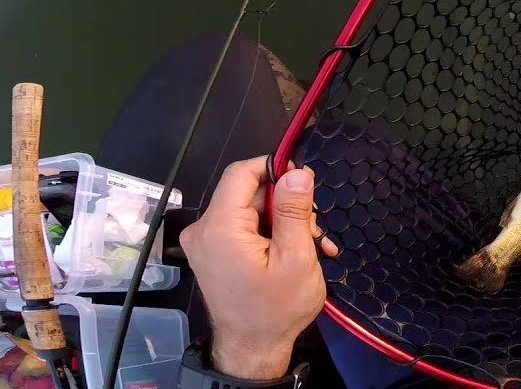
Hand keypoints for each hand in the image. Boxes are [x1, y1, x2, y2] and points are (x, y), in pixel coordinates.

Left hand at [180, 157, 338, 379]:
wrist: (252, 351)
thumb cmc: (275, 310)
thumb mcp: (295, 258)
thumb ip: (294, 211)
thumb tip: (299, 172)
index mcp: (220, 227)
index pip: (242, 173)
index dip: (274, 168)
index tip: (305, 185)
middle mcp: (204, 229)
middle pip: (248, 192)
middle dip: (286, 204)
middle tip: (316, 229)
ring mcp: (206, 242)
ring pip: (250, 210)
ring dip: (284, 222)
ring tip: (313, 246)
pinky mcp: (214, 252)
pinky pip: (244, 227)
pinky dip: (270, 234)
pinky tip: (295, 251)